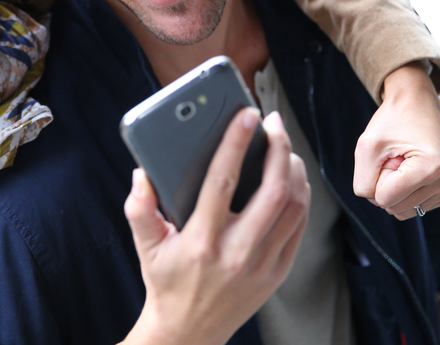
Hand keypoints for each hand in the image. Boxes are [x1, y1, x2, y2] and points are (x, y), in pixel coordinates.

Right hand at [121, 109, 308, 344]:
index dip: (237, 143)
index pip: (223, 181)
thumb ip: (139, 208)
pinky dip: (300, 196)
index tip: (246, 115)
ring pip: (293, 207)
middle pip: (272, 191)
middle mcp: (236, 252)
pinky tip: (291, 178)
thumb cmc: (166, 282)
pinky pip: (299, 227)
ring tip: (284, 147)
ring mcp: (262, 264)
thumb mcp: (146, 246)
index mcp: (201, 241)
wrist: (188, 332)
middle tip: (273, 124)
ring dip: (293, 170)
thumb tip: (142, 174)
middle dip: (278, 149)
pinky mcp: (278, 273)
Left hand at [353, 62, 439, 219]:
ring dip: (396, 187)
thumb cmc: (392, 121)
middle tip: (396, 156)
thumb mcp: (366, 146)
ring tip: (404, 161)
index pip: (385, 199)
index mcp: (432, 167)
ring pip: (404, 210)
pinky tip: (413, 168)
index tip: (389, 153)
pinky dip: (407, 190)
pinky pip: (415, 206)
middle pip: (395, 207)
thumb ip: (363, 182)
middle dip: (386, 183)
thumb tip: (379, 204)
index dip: (377, 176)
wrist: (418, 104)